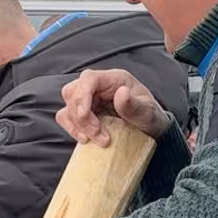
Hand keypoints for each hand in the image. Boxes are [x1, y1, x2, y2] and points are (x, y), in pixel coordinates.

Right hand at [56, 69, 173, 144]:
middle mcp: (98, 87)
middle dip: (81, 116)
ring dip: (77, 125)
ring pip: (68, 106)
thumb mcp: (149, 113)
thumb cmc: (151, 117)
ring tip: (95, 139)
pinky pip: (67, 118)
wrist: (150, 131)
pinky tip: (87, 139)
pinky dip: (73, 129)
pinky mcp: (84, 114)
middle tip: (98, 134)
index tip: (86, 116)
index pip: (89, 78)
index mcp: (114, 79)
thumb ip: (134, 105)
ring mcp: (89, 100)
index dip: (82, 95)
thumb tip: (120, 93)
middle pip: (73, 92)